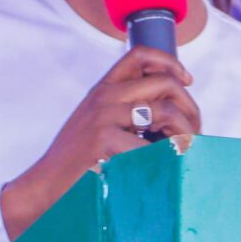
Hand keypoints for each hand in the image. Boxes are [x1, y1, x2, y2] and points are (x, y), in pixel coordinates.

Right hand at [0, 47, 200, 238]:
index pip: (139, 55)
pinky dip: (167, 160)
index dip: (169, 62)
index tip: (187, 80)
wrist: (45, 186)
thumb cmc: (76, 162)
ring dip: (185, 134)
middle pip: (165, 83)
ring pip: (167, 112)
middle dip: (190, 108)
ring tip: (185, 152)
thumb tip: (172, 112)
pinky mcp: (105, 141)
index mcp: (103, 90)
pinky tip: (165, 170)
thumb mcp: (97, 124)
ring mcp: (105, 117)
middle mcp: (105, 97)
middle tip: (194, 132)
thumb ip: (125, 111)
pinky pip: (154, 147)